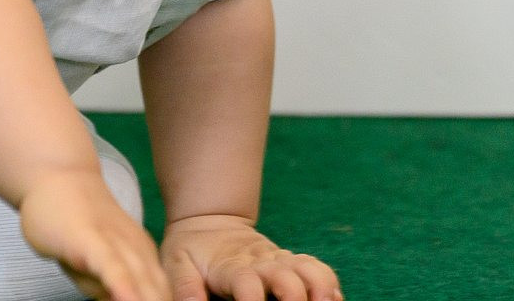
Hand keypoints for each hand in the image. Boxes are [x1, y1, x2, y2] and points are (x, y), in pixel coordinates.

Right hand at [18, 167, 171, 300]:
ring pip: (142, 284)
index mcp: (144, 260)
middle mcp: (138, 253)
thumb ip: (109, 289)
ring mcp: (117, 244)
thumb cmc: (75, 228)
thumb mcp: (94, 269)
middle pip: (158, 294)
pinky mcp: (93, 240)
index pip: (163, 296)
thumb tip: (119, 300)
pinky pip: (112, 268)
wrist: (58, 175)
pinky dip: (124, 288)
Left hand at [160, 215, 340, 300]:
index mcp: (232, 267)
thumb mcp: (177, 263)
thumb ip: (184, 285)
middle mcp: (262, 263)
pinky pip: (318, 269)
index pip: (246, 283)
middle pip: (286, 277)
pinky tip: (336, 300)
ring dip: (322, 287)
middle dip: (296, 297)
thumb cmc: (191, 250)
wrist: (209, 221)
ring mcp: (280, 262)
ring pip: (310, 269)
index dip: (252, 300)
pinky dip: (331, 284)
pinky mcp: (292, 263)